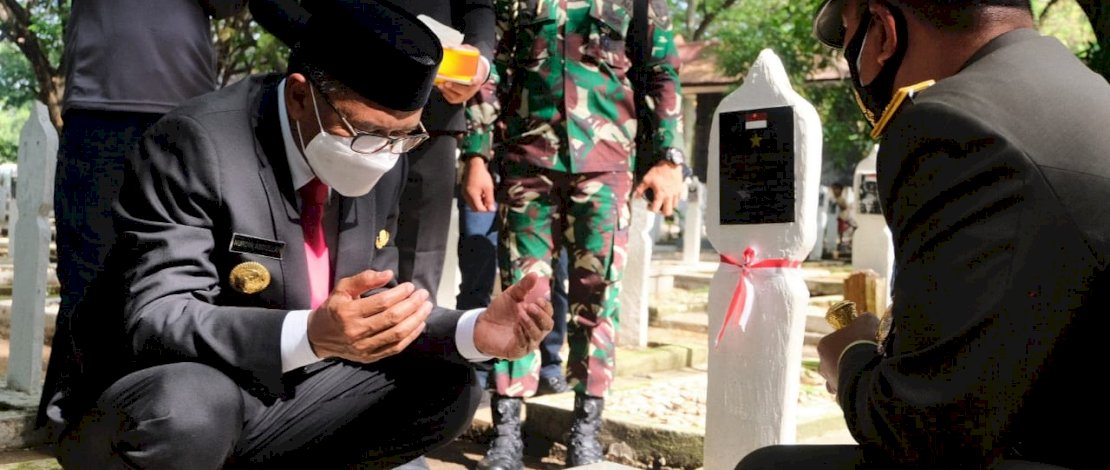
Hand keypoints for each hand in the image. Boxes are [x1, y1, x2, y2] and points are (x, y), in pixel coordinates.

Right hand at [307, 270, 432, 362]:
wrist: (319, 337)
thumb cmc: (334, 308)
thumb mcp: (342, 288)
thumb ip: (364, 279)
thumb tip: (388, 274)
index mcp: (347, 313)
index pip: (381, 302)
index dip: (400, 294)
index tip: (410, 287)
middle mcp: (356, 332)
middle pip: (392, 318)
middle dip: (412, 305)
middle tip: (423, 295)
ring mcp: (363, 347)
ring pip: (397, 334)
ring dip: (416, 320)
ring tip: (426, 308)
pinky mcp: (370, 357)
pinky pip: (395, 348)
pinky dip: (411, 336)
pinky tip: (419, 324)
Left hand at [438, 45, 488, 104]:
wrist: (474, 75)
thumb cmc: (473, 66)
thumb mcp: (473, 56)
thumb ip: (466, 50)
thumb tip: (453, 47)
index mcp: (478, 78)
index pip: (477, 80)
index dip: (474, 80)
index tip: (472, 79)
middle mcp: (472, 89)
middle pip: (465, 91)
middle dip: (455, 87)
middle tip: (447, 83)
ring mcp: (465, 95)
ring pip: (456, 96)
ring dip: (447, 91)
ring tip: (440, 84)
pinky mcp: (458, 98)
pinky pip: (451, 98)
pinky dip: (445, 93)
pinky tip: (442, 87)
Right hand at [462, 157, 495, 211]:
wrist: (474, 165)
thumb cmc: (482, 175)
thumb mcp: (488, 188)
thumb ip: (490, 200)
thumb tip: (492, 210)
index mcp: (472, 195)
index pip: (479, 209)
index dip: (486, 209)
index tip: (492, 205)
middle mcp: (466, 196)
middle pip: (474, 208)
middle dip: (482, 207)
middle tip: (489, 200)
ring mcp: (464, 193)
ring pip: (472, 204)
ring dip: (479, 203)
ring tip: (485, 195)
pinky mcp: (464, 191)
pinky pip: (469, 199)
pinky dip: (475, 199)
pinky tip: (480, 192)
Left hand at [474, 273, 554, 358]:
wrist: (482, 324)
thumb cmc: (500, 310)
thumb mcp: (511, 295)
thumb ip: (523, 286)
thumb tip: (535, 274)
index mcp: (537, 317)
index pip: (549, 313)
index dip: (546, 307)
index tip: (538, 299)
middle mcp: (536, 331)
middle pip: (548, 326)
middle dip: (540, 316)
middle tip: (530, 306)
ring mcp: (528, 342)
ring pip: (537, 335)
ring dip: (529, 324)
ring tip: (520, 314)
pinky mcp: (518, 351)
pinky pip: (524, 344)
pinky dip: (521, 334)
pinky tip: (516, 326)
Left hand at [634, 161, 684, 215]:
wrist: (671, 163)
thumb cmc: (658, 171)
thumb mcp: (646, 179)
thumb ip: (640, 189)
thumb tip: (636, 197)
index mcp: (660, 195)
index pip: (656, 209)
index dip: (650, 209)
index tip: (648, 205)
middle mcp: (669, 196)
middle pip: (668, 212)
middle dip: (662, 212)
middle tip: (658, 207)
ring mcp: (676, 193)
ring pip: (674, 206)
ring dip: (668, 206)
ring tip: (664, 201)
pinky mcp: (680, 189)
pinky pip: (678, 199)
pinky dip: (674, 200)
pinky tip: (670, 195)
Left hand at [817, 312, 880, 394]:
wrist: (869, 370)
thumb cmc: (864, 342)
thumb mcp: (866, 321)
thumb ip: (863, 319)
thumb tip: (865, 319)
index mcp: (824, 345)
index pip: (832, 342)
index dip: (847, 341)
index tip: (860, 341)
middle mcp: (823, 365)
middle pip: (832, 361)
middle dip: (845, 360)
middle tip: (863, 358)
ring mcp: (831, 382)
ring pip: (836, 380)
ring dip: (848, 376)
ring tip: (865, 374)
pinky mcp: (842, 397)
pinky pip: (847, 394)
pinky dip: (855, 391)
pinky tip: (867, 385)